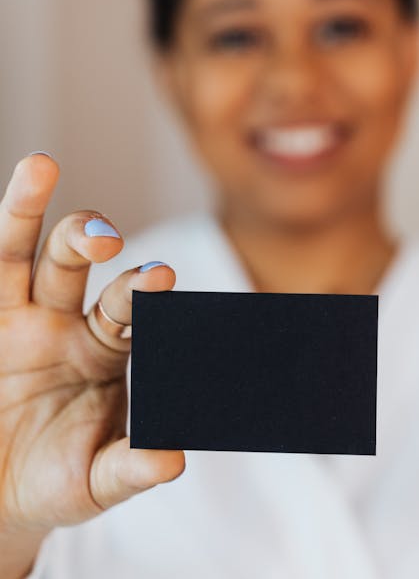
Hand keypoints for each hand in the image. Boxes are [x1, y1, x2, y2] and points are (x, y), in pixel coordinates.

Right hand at [0, 153, 184, 538]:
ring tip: (41, 166)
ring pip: (19, 252)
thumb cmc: (57, 480)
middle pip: (75, 262)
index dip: (141, 289)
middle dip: (90, 237)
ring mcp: (17, 317)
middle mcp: (64, 319)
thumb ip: (130, 469)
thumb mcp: (94, 482)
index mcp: (106, 347)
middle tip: (105, 237)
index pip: (127, 307)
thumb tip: (173, 462)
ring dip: (28, 209)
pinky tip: (9, 202)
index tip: (160, 275)